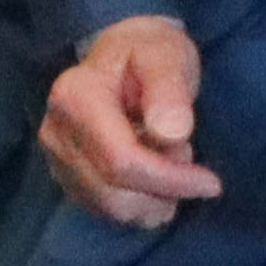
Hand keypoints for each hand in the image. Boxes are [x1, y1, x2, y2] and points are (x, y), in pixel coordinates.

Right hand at [38, 17, 224, 229]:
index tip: (210, 182)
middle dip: (164, 189)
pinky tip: (155, 175)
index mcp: (75, 97)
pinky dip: (142, 204)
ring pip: (113, 210)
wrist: (121, 56)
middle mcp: (56, 133)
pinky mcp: (67, 179)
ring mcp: (57, 160)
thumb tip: (172, 133)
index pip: (121, 160)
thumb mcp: (166, 54)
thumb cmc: (147, 53)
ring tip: (169, 158)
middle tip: (186, 154)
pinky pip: (108, 212)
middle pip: (115, 193)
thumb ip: (169, 89)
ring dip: (155, 198)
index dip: (168, 179)